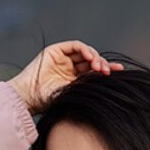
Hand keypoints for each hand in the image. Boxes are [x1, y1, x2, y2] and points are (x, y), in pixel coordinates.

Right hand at [9, 41, 123, 112]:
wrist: (28, 99)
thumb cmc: (47, 104)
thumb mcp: (72, 97)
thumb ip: (86, 90)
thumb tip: (107, 92)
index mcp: (74, 82)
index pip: (94, 73)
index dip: (106, 70)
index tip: (120, 73)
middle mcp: (70, 69)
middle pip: (92, 61)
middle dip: (102, 65)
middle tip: (108, 72)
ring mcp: (63, 59)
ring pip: (85, 53)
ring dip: (94, 57)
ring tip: (98, 67)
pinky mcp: (56, 51)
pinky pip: (75, 46)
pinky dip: (84, 50)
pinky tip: (90, 57)